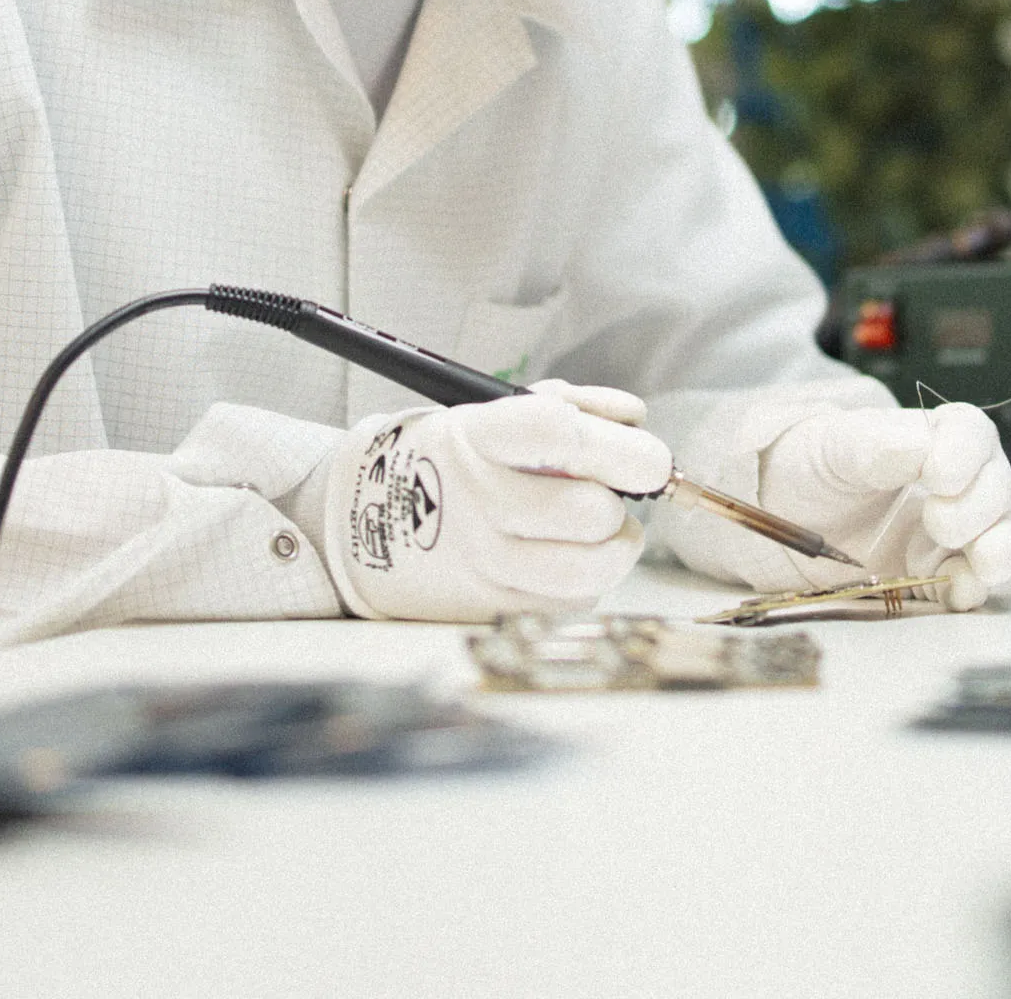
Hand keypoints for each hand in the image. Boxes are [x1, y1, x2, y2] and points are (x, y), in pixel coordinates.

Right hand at [321, 380, 671, 622]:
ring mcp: (483, 561)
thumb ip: (573, 404)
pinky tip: (568, 555)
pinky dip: (589, 577)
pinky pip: (574, 600)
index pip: (556, 431)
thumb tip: (635, 419)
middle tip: (608, 492)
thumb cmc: (456, 457)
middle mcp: (478, 501)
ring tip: (603, 528)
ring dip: (617, 545)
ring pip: (592, 567)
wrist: (363, 520)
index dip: (617, 443)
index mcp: (477, 436)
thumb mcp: (495, 411)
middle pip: (589, 510)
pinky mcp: (492, 607)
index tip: (648, 456)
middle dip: (621, 499)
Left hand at [756, 402, 1010, 609]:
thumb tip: (925, 452)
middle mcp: (954, 484)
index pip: (972, 434)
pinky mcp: (937, 576)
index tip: (939, 475)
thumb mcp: (833, 446)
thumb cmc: (814, 466)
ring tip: (980, 562)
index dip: (967, 453)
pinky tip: (958, 590)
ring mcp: (951, 533)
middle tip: (938, 521)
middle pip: (996, 487)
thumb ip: (875, 444)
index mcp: (933, 438)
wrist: (784, 520)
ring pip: (998, 536)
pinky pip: (971, 583)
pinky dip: (972, 588)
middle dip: (979, 506)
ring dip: (997, 549)